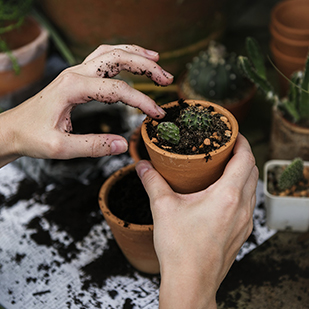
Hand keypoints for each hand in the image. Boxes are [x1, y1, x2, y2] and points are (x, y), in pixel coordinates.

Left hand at [0, 44, 172, 166]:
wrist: (13, 129)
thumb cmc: (32, 137)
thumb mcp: (61, 148)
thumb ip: (93, 147)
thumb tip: (123, 144)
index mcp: (73, 88)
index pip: (118, 90)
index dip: (142, 101)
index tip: (157, 114)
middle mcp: (75, 74)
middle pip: (118, 58)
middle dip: (146, 66)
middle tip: (167, 78)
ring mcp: (76, 72)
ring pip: (111, 53)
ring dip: (136, 54)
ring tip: (157, 61)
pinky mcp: (77, 77)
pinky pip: (102, 58)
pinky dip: (121, 56)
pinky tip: (132, 60)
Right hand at [136, 134, 258, 308]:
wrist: (190, 283)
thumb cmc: (180, 249)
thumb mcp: (163, 208)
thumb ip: (152, 182)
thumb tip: (142, 166)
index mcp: (227, 196)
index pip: (245, 159)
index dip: (242, 142)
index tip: (233, 134)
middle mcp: (242, 208)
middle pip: (252, 171)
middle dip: (243, 154)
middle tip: (226, 147)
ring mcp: (244, 222)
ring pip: (252, 188)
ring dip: (243, 173)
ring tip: (225, 167)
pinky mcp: (241, 233)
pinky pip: (248, 204)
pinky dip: (241, 190)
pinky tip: (224, 193)